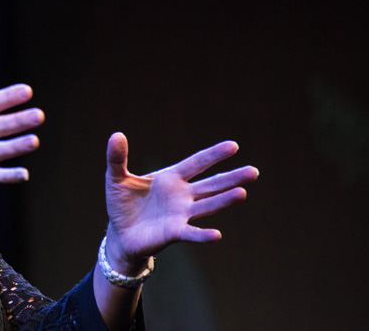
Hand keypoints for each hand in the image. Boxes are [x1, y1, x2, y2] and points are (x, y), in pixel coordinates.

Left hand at [104, 132, 258, 273]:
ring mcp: (181, 214)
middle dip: (231, 178)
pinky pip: (191, 233)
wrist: (120, 233)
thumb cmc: (122, 203)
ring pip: (207, 205)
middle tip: (254, 172)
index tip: (234, 146)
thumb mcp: (116, 177)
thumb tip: (116, 134)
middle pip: (211, 184)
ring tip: (242, 193)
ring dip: (224, 200)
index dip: (214, 155)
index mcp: (171, 177)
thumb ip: (117, 158)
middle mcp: (182, 195)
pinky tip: (217, 235)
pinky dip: (203, 235)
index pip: (196, 163)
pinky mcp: (174, 232)